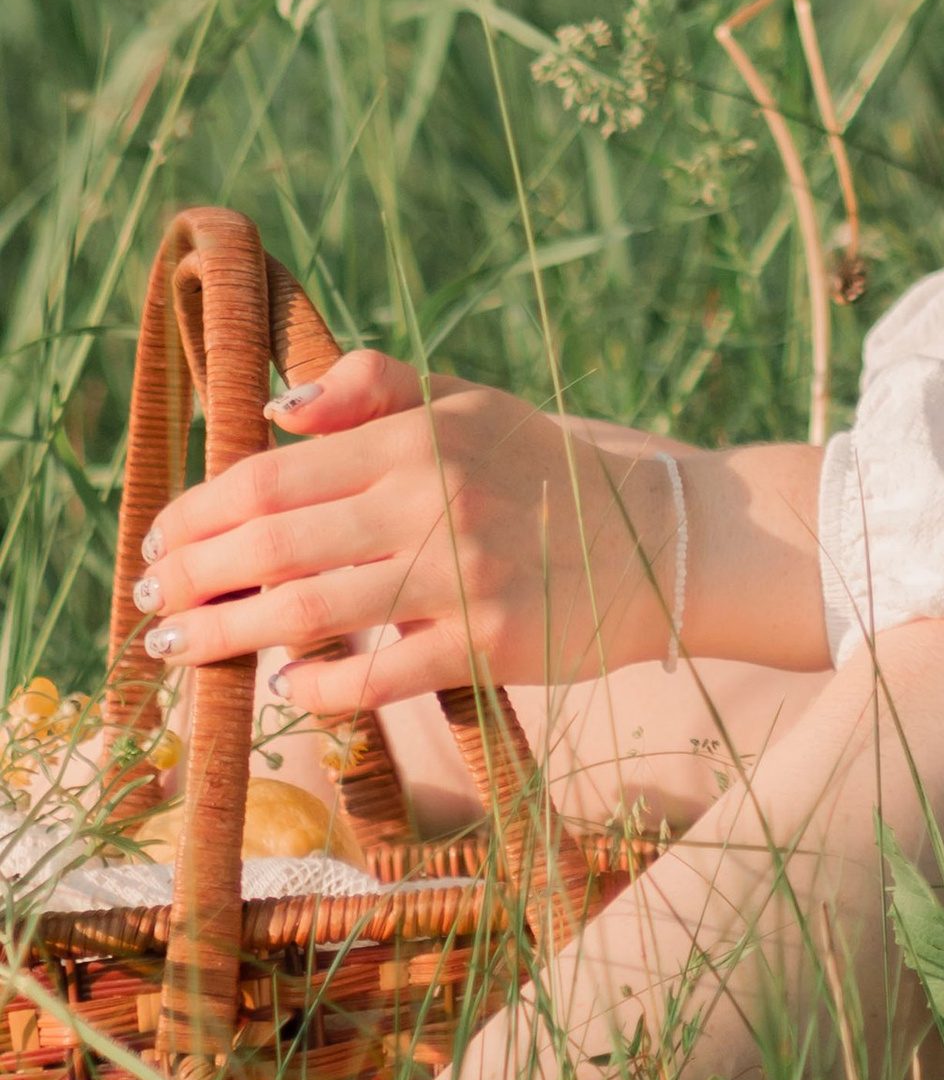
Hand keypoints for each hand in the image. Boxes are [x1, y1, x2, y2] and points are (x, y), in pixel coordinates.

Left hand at [133, 350, 686, 717]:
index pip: (273, 474)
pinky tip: (281, 686)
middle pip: (273, 544)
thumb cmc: (545, 470)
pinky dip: (315, 688)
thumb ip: (373, 391)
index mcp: (419, 439)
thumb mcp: (470, 403)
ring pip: (306, 614)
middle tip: (148, 601)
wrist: (658, 538)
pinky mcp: (488, 644)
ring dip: (224, 634)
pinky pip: (375, 677)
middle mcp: (434, 501)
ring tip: (177, 646)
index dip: (198, 512)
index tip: (157, 540)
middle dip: (192, 576)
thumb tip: (272, 408)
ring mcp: (462, 576)